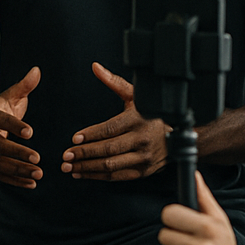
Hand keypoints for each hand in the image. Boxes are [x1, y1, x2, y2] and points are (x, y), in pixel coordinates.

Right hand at [0, 66, 41, 187]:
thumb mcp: (8, 96)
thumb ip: (24, 86)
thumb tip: (37, 70)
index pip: (0, 121)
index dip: (14, 126)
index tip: (30, 131)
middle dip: (18, 152)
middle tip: (38, 158)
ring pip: (0, 164)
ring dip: (19, 170)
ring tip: (39, 173)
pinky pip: (0, 175)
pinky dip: (16, 180)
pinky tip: (32, 183)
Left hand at [61, 63, 168, 179]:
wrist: (179, 137)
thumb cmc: (152, 114)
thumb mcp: (136, 96)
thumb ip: (114, 82)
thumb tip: (95, 67)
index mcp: (138, 119)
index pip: (111, 129)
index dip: (91, 135)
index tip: (74, 138)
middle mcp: (141, 139)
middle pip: (108, 149)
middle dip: (84, 153)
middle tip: (66, 156)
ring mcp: (143, 157)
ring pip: (111, 165)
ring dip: (87, 168)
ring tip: (69, 167)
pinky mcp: (142, 171)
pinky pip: (117, 176)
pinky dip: (97, 176)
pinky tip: (82, 173)